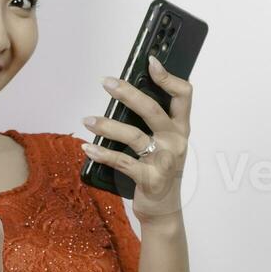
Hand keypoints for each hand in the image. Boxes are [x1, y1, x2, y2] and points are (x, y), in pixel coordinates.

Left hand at [81, 54, 192, 221]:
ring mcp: (165, 161)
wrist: (163, 210)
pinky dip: (103, 154)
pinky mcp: (151, 179)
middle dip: (128, 94)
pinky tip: (88, 148)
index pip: (183, 95)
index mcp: (180, 128)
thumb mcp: (161, 144)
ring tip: (87, 120)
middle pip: (153, 111)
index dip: (168, 77)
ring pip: (134, 136)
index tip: (150, 62)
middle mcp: (176, 142)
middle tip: (106, 82)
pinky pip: (123, 162)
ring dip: (107, 126)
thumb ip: (151, 123)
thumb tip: (125, 95)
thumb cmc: (158, 170)